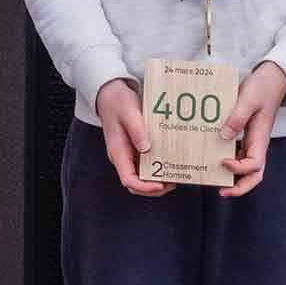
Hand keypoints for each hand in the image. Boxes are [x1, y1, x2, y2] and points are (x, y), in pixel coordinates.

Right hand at [95, 78, 170, 196]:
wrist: (110, 95)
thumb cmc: (118, 102)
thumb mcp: (129, 112)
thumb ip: (137, 130)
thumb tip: (146, 148)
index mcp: (118, 152)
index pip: (128, 179)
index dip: (144, 187)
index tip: (160, 185)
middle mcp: (122, 158)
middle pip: (136, 184)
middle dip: (154, 189)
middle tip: (173, 183)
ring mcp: (128, 155)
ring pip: (142, 178)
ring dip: (158, 182)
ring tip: (175, 176)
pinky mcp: (135, 150)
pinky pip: (146, 167)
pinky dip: (158, 170)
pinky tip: (171, 165)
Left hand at [220, 61, 285, 199]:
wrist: (272, 79)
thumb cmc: (262, 88)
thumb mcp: (248, 99)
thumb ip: (236, 118)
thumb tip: (224, 137)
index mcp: (261, 139)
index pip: (254, 165)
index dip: (238, 168)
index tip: (222, 162)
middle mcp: (257, 145)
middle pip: (254, 175)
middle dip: (239, 187)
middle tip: (221, 192)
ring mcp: (252, 142)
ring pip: (246, 168)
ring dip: (232, 177)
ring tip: (212, 178)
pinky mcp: (246, 136)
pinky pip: (238, 155)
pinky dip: (228, 161)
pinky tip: (212, 158)